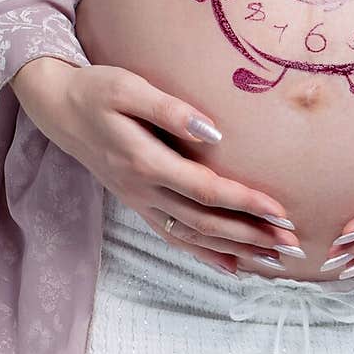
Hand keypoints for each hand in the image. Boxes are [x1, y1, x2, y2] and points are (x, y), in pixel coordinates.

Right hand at [9, 57, 301, 276]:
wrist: (59, 107)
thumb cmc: (97, 90)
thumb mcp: (129, 88)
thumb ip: (170, 110)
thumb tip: (213, 133)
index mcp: (144, 162)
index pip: (206, 190)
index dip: (245, 202)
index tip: (281, 211)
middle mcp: (143, 190)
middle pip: (205, 222)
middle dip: (252, 236)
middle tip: (294, 247)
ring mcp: (139, 201)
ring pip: (193, 236)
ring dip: (235, 250)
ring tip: (275, 259)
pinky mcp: (138, 202)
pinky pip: (175, 237)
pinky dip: (204, 254)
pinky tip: (232, 265)